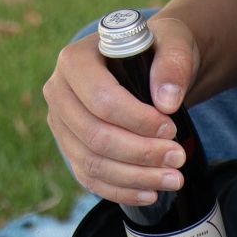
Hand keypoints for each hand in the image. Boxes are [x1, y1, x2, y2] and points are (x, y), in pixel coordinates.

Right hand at [42, 12, 200, 206]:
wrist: (147, 64)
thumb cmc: (156, 51)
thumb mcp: (173, 43)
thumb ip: (173, 64)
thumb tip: (167, 102)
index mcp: (75, 60)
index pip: (101, 100)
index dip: (137, 121)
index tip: (170, 129)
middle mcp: (59, 93)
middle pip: (95, 136)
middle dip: (140, 153)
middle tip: (178, 158)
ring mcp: (61, 124)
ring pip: (92, 163)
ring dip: (135, 177)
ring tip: (173, 179)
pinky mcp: (70, 148)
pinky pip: (90, 178)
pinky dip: (121, 190)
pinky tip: (150, 193)